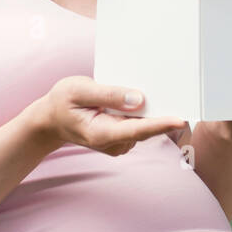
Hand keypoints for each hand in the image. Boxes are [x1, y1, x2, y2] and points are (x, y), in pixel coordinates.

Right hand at [32, 76, 187, 156]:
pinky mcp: (124, 138)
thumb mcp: (78, 90)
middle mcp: (115, 143)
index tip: (180, 119)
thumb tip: (138, 99)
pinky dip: (143, 112)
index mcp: (102, 134)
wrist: (51, 120)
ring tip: (151, 88)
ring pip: (145, 124)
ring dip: (151, 109)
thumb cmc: (61, 103)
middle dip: (163, 111)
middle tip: (180, 90)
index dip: (160, 125)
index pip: (137, 130)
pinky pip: (140, 123)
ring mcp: (120, 142)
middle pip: (146, 128)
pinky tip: (136, 99)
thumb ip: (108, 94)